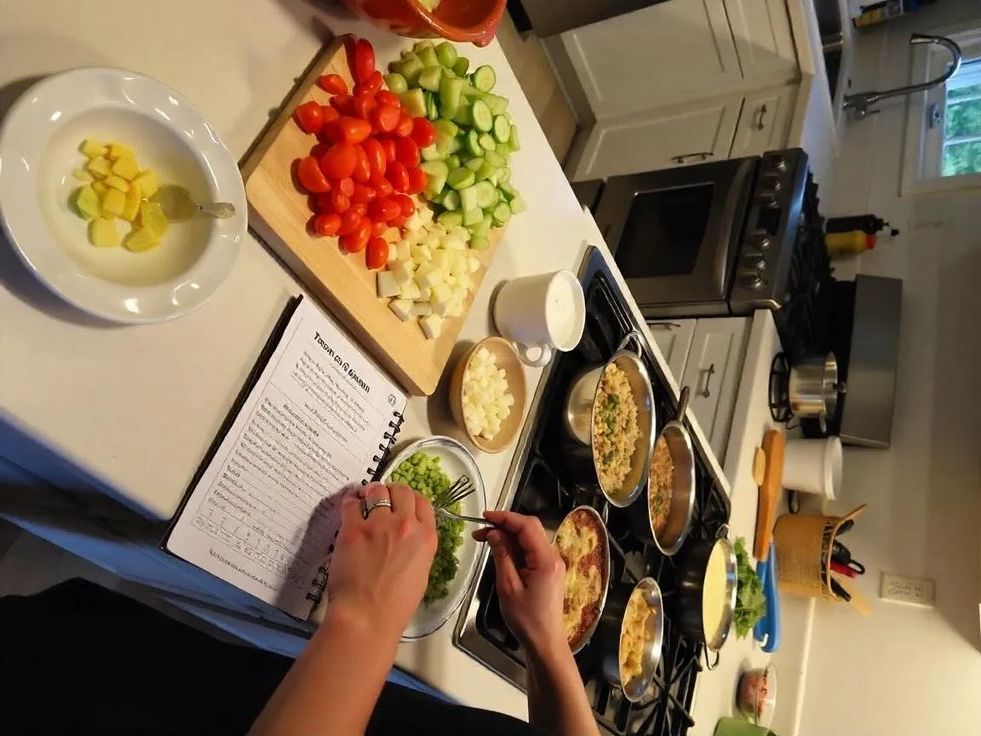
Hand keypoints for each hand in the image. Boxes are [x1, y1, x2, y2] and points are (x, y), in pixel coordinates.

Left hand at [327, 483, 436, 641]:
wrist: (367, 617)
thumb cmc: (395, 605)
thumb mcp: (421, 573)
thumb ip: (417, 547)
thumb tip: (406, 536)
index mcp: (426, 538)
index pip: (423, 502)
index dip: (410, 499)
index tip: (401, 501)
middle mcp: (405, 526)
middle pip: (402, 490)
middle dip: (391, 491)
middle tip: (382, 497)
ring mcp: (379, 525)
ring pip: (376, 490)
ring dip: (371, 492)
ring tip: (364, 498)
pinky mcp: (353, 529)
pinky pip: (351, 503)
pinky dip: (351, 501)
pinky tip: (350, 505)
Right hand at [474, 510, 566, 659]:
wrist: (545, 642)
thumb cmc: (526, 619)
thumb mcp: (508, 586)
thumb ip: (502, 556)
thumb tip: (494, 533)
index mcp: (546, 559)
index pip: (526, 526)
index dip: (505, 517)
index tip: (484, 517)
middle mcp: (553, 556)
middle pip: (530, 528)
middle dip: (505, 524)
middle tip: (480, 531)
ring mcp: (553, 563)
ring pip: (530, 538)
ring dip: (508, 535)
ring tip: (485, 540)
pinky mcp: (548, 570)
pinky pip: (531, 550)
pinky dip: (515, 546)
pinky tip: (500, 551)